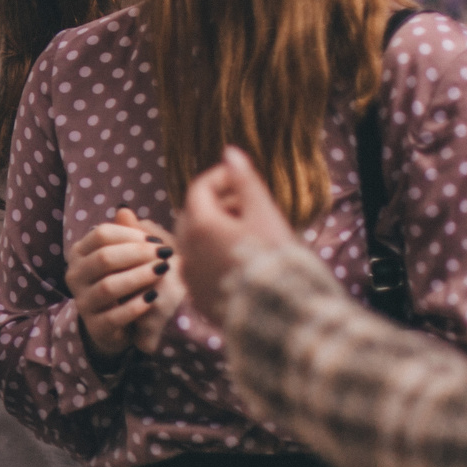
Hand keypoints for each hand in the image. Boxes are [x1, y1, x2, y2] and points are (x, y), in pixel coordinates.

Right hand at [65, 208, 182, 360]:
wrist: (119, 326)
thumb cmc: (126, 283)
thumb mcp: (128, 258)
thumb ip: (128, 235)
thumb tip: (124, 210)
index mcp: (80, 253)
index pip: (101, 234)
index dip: (131, 235)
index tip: (156, 241)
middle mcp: (75, 275)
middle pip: (103, 257)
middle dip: (137, 254)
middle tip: (165, 254)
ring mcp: (83, 302)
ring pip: (108, 286)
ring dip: (138, 277)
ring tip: (163, 271)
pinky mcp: (95, 327)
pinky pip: (114, 316)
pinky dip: (135, 306)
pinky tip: (153, 298)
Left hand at [178, 147, 295, 313]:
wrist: (282, 314)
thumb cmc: (276, 260)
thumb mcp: (264, 214)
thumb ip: (245, 182)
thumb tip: (230, 152)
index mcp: (198, 226)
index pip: (200, 189)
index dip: (221, 178)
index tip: (241, 177)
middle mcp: (185, 251)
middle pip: (193, 215)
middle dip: (217, 204)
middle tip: (246, 203)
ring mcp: (189, 277)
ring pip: (194, 243)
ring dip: (214, 231)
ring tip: (247, 231)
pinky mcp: (199, 299)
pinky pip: (200, 268)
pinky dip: (213, 256)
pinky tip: (240, 259)